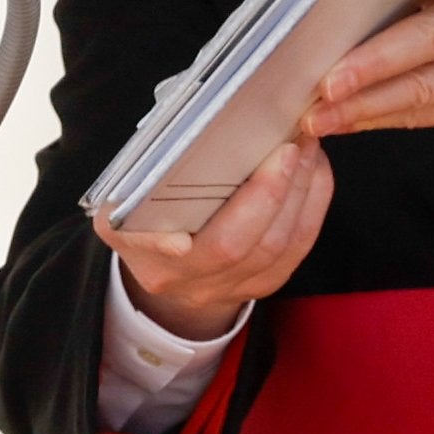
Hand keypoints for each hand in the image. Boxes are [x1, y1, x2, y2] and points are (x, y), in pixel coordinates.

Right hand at [95, 136, 330, 341]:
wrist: (168, 275)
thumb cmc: (144, 222)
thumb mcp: (119, 208)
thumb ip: (132, 188)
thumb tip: (176, 146)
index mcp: (148, 258)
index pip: (162, 251)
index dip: (167, 241)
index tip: (185, 230)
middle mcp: (191, 280)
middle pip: (235, 247)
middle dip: (267, 193)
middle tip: (286, 148)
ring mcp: (232, 287)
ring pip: (277, 247)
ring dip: (300, 193)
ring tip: (306, 150)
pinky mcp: (265, 283)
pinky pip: (298, 247)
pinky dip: (313, 205)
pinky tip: (314, 172)